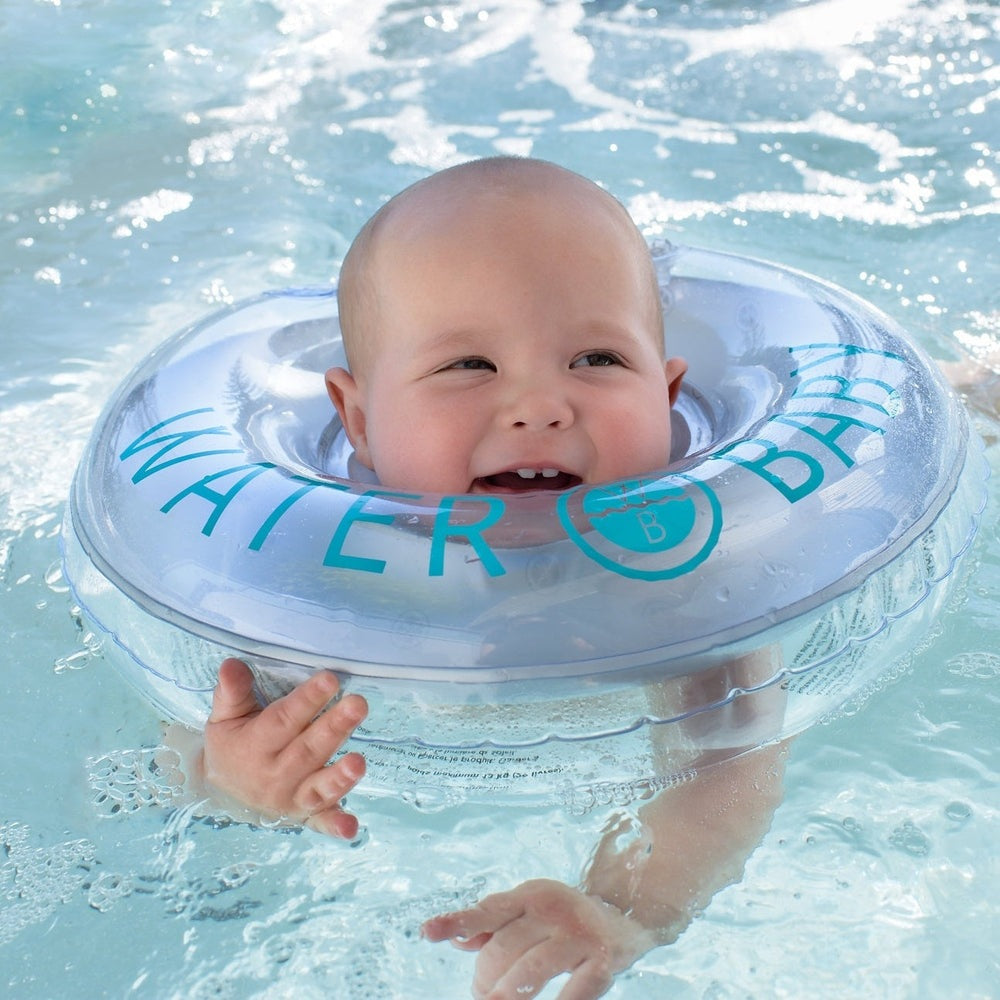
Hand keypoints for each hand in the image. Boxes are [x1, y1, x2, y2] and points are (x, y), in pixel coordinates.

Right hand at [199, 657, 367, 838]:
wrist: (222, 791)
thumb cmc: (232, 743)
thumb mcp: (224, 717)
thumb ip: (232, 692)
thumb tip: (231, 664)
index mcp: (255, 745)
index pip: (284, 720)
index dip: (307, 700)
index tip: (330, 679)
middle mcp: (275, 774)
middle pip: (308, 750)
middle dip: (334, 727)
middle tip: (358, 704)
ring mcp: (292, 797)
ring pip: (318, 787)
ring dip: (339, 777)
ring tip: (359, 762)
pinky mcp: (306, 815)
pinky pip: (320, 822)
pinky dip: (335, 825)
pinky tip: (351, 828)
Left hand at [421, 878, 654, 999]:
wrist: (624, 916)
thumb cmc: (564, 919)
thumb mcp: (529, 912)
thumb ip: (494, 925)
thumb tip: (459, 940)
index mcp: (530, 895)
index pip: (488, 910)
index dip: (458, 922)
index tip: (428, 932)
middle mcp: (552, 909)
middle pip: (504, 948)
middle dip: (484, 978)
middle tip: (480, 994)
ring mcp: (578, 935)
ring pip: (530, 971)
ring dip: (505, 995)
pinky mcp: (601, 961)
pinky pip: (573, 992)